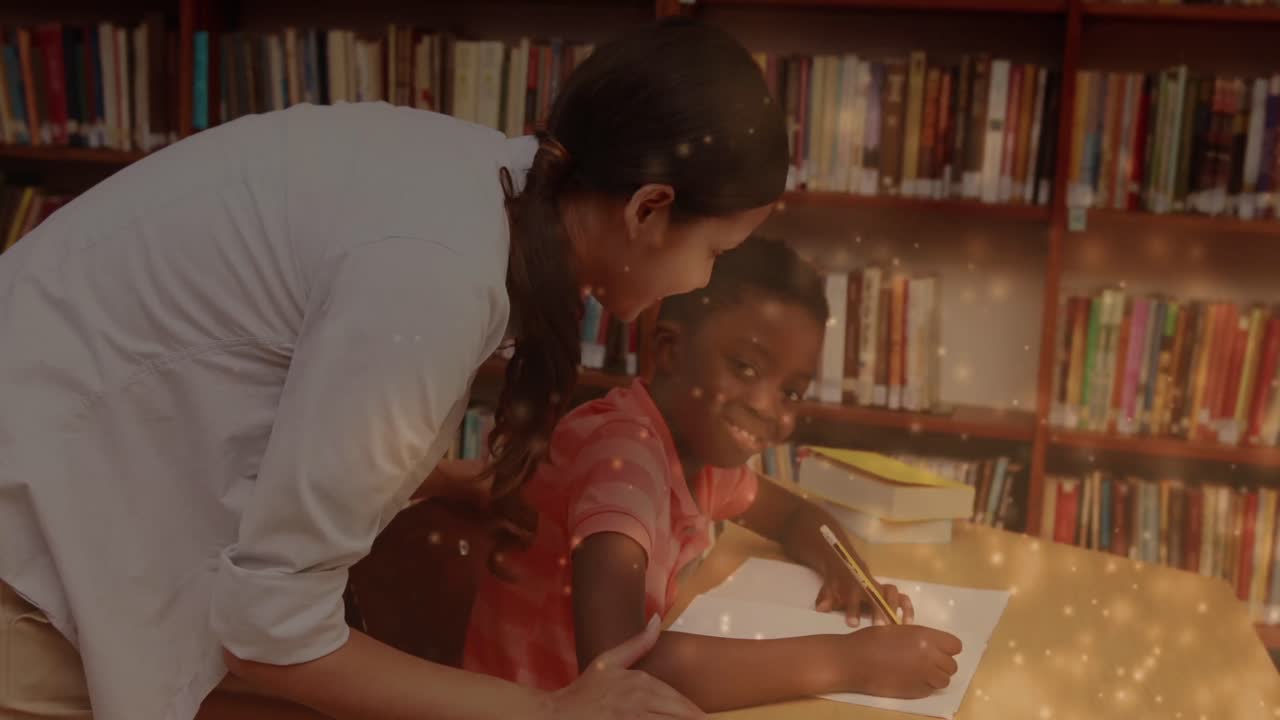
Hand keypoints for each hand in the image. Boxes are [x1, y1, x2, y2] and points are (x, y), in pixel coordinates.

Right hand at [540, 616, 705, 719]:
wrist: (558, 715)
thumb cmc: (584, 691)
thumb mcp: (608, 662)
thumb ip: (638, 643)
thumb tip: (656, 618)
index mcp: (641, 682)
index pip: (680, 702)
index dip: (693, 713)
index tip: (702, 717)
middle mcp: (641, 700)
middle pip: (683, 715)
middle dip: (696, 718)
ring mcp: (635, 718)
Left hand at [814, 543, 913, 626]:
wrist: (846, 565)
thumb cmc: (837, 583)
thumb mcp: (828, 588)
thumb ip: (825, 597)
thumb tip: (820, 608)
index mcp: (852, 581)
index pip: (854, 592)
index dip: (853, 607)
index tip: (852, 623)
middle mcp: (869, 584)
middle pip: (877, 593)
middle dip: (878, 610)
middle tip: (878, 627)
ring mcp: (881, 588)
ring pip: (892, 593)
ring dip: (894, 609)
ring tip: (897, 626)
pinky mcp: (890, 594)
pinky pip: (903, 598)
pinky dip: (907, 609)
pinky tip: (907, 624)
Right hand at [835, 625, 962, 698]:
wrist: (854, 660)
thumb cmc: (872, 639)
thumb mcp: (899, 630)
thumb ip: (920, 638)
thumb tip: (933, 646)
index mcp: (926, 637)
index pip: (955, 646)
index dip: (947, 648)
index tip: (937, 649)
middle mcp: (929, 657)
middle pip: (952, 665)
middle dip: (942, 664)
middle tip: (926, 661)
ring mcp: (923, 676)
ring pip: (944, 680)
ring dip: (936, 677)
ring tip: (920, 672)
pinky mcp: (915, 692)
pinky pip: (930, 690)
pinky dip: (924, 686)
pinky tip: (909, 679)